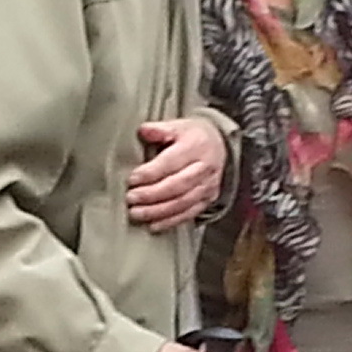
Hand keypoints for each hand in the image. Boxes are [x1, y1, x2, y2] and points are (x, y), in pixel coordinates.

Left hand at [126, 116, 226, 231]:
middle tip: (131, 198)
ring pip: (182, 203)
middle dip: (152, 194)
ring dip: (158, 211)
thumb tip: (144, 130)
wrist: (219, 144)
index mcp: (196, 146)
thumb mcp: (178, 126)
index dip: (151, 173)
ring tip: (137, 213)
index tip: (132, 179)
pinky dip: (170, 222)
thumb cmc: (193, 136)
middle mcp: (204, 168)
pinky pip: (188, 214)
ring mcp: (208, 186)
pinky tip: (153, 225)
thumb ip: (160, 129)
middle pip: (177, 185)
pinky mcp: (207, 200)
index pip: (171, 162)